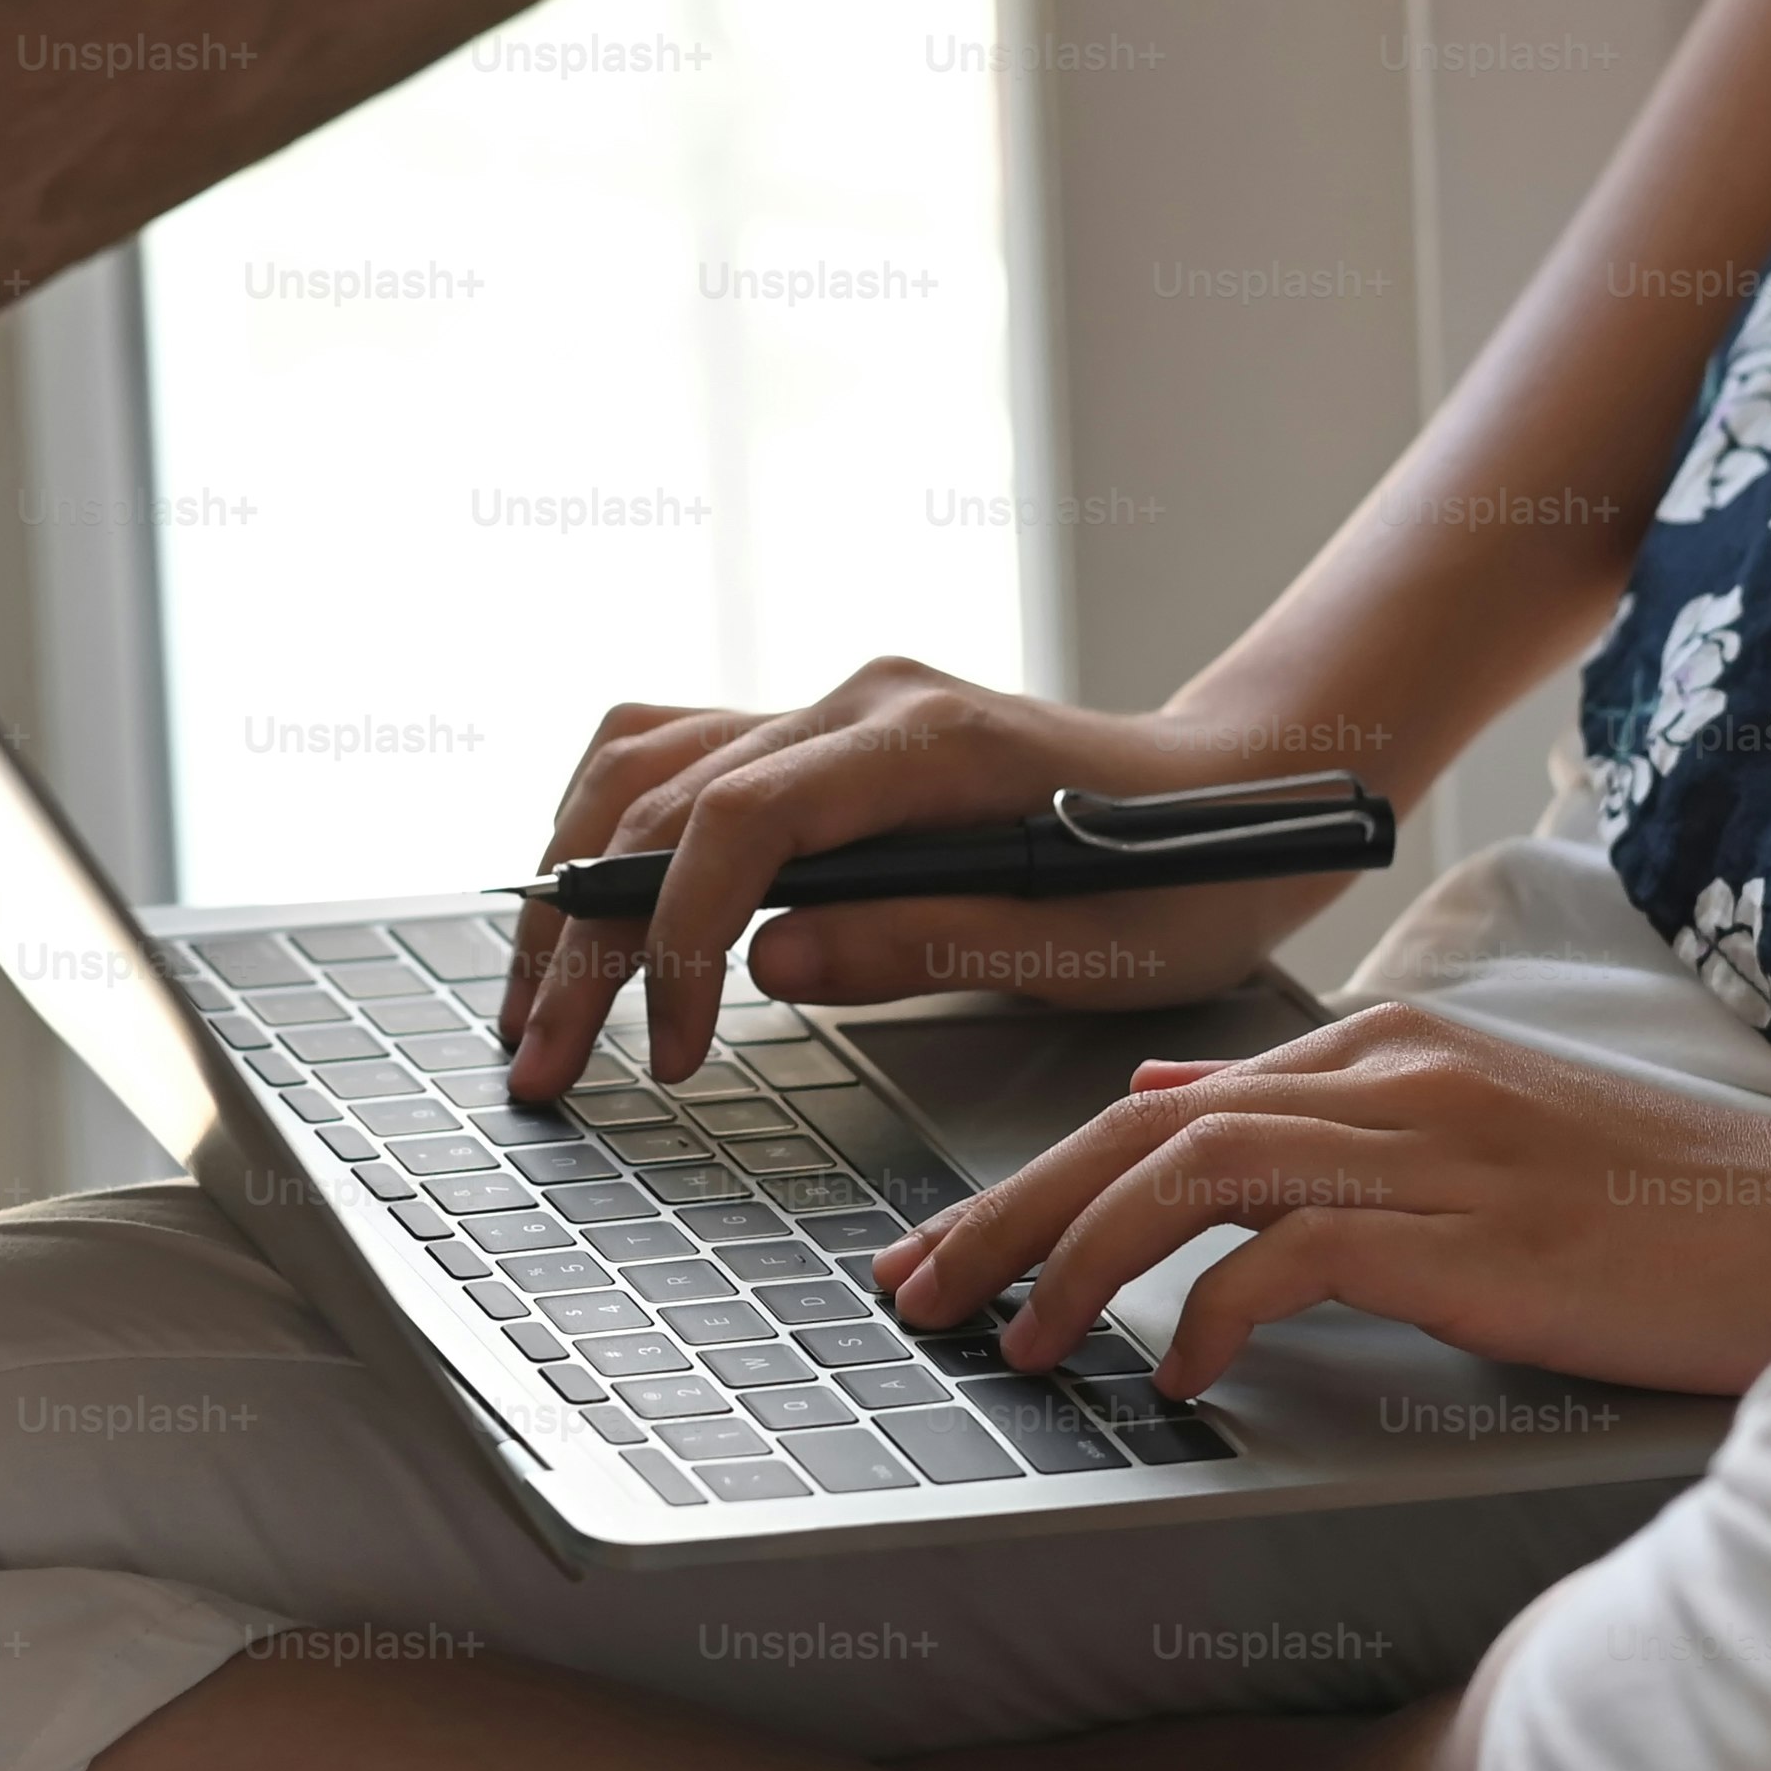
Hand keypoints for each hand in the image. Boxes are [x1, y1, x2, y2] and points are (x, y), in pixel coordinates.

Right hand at [492, 661, 1373, 1103]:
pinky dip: (608, 841)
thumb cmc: (1182, 875)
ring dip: (567, 884)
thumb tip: (767, 967)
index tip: (673, 1050)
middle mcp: (856, 705)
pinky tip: (587, 924)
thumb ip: (921, 944)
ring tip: (536, 1005)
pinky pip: (669, 763)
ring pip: (637, 765)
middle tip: (543, 1065)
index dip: (677, 935)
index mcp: (922, 742)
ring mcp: (829, 713)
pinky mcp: (816, 744)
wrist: (1234, 794)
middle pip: (657, 798)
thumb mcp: (1084, 943)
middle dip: (582, 940)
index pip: (739, 816)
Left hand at [865, 1003, 1770, 1397]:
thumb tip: (1164, 1108)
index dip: (1037, 1179)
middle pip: (1136, 1131)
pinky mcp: (1465, 1230)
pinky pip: (1286, 1260)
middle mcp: (1390, 1074)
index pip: (1164, 1103)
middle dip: (1004, 1216)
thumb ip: (1319, 1118)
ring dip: (1074, 1266)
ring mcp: (1427, 1145)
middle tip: (914, 1297)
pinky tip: (1174, 1376)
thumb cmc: (1666, 1207)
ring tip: (1015, 1346)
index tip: (954, 1254)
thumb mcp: (1474, 1133)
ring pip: (1180, 1179)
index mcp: (1388, 1045)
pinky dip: (1208, 1316)